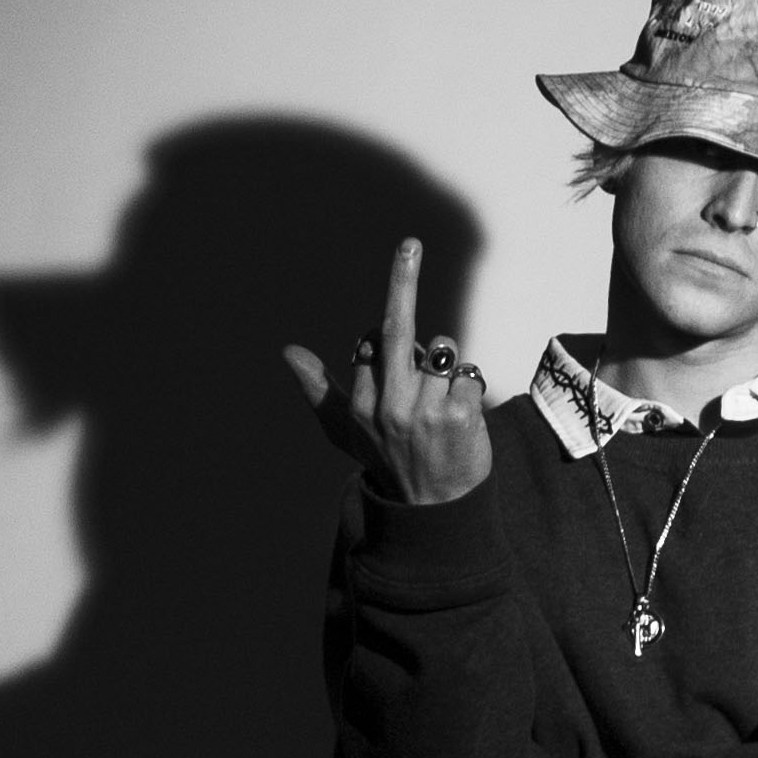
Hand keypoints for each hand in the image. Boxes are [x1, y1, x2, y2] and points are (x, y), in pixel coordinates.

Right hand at [282, 236, 492, 504]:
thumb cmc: (389, 462)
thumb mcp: (345, 431)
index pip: (371, 343)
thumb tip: (287, 351)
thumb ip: (317, 388)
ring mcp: (427, 411)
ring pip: (443, 352)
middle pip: (397, 329)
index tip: (385, 359)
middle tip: (409, 244)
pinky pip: (469, 373)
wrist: (434, 512)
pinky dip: (471, 386)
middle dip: (402, 282)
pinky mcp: (461, 416)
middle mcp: (390, 406)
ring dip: (447, 364)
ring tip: (442, 401)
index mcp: (361, 405)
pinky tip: (464, 416)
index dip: (382, 342)